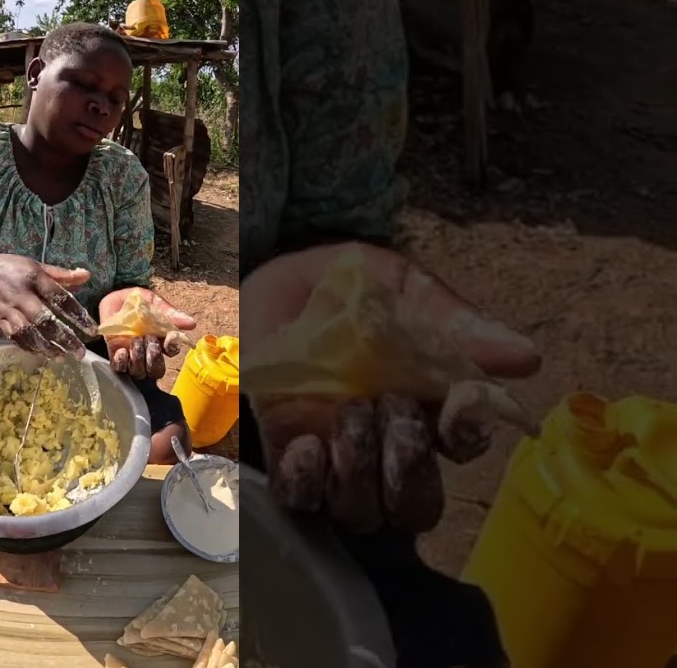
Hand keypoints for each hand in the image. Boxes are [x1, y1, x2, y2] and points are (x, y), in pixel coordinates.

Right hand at [0, 255, 98, 357]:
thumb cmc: (13, 269)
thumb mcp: (37, 266)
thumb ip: (62, 274)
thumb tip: (87, 276)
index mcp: (35, 279)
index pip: (60, 298)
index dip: (77, 315)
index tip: (92, 330)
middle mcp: (22, 297)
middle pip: (44, 320)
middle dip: (63, 338)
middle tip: (79, 353)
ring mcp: (9, 311)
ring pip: (29, 333)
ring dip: (46, 347)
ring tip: (62, 356)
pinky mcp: (0, 322)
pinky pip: (16, 338)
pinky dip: (30, 347)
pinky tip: (43, 353)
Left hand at [98, 287, 196, 378]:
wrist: (112, 300)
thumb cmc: (134, 302)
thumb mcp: (152, 301)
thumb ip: (169, 312)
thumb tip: (192, 323)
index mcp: (161, 339)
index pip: (171, 351)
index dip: (173, 347)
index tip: (170, 336)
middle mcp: (148, 352)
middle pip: (157, 369)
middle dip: (154, 357)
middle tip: (149, 339)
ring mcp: (131, 357)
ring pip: (140, 372)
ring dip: (139, 359)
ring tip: (135, 341)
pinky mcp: (116, 357)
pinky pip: (120, 369)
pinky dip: (122, 363)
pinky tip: (122, 351)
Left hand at [242, 243, 539, 532]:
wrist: (267, 284)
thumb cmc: (340, 289)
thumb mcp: (398, 285)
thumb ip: (451, 320)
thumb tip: (527, 358)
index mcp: (425, 405)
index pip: (463, 444)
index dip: (469, 432)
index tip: (462, 400)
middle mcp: (384, 446)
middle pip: (417, 504)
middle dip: (411, 466)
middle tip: (393, 408)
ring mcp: (333, 459)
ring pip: (363, 511)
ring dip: (361, 470)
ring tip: (348, 415)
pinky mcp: (284, 460)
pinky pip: (301, 501)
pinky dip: (308, 483)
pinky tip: (308, 446)